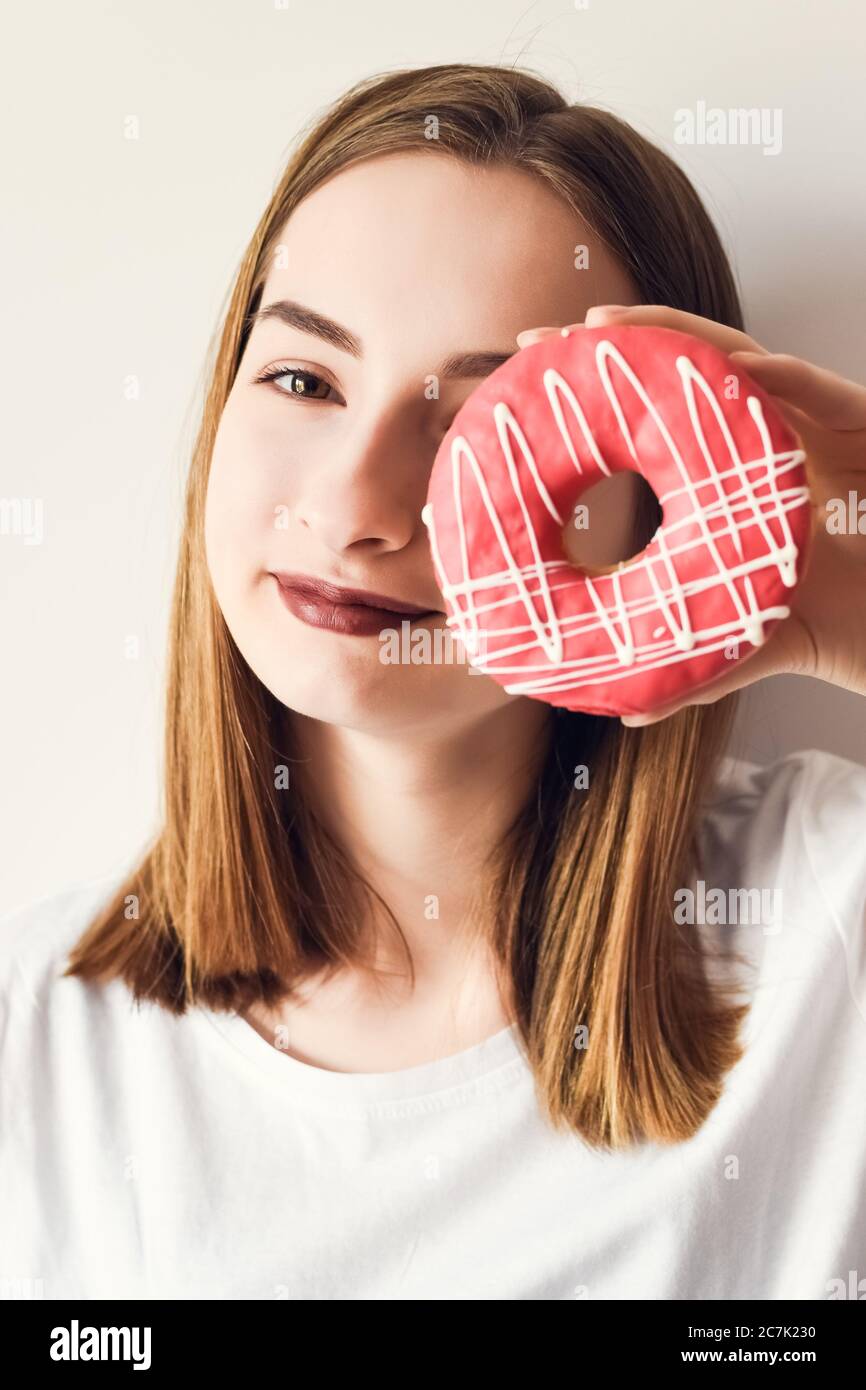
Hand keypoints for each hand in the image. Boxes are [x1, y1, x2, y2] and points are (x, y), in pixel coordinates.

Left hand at [516, 304, 865, 724]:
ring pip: (736, 362)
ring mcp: (804, 419)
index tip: (526, 395)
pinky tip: (745, 365)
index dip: (595, 407)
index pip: (654, 426)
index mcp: (725, 475)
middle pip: (679, 375)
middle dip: (609, 346)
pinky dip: (782, 376)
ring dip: (674, 335)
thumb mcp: (747, 634)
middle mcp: (758, 435)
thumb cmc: (832, 612)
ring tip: (610, 326)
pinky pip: (817, 390)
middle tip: (540, 337)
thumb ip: (693, 665)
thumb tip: (629, 713)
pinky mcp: (858, 421)